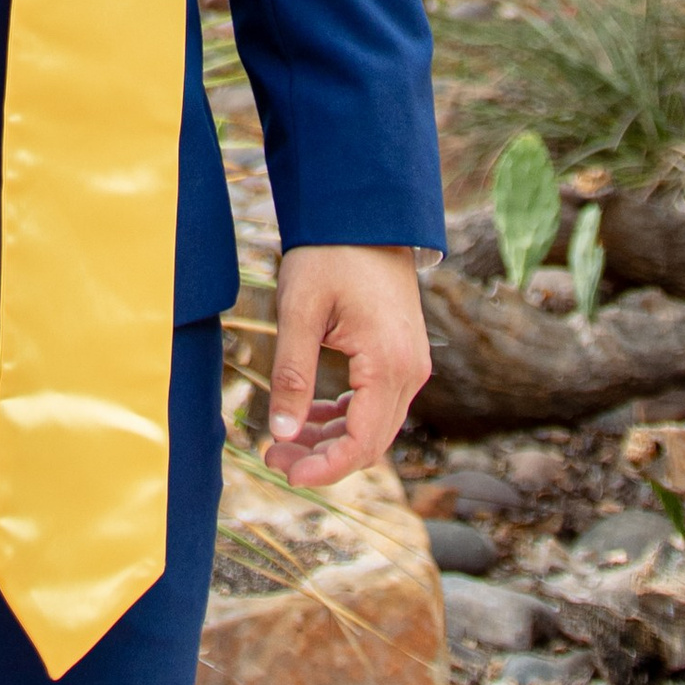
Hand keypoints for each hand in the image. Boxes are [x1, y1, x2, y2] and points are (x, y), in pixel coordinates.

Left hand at [259, 243, 431, 488]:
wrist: (364, 213)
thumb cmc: (329, 254)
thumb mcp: (299, 310)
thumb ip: (292, 375)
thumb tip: (281, 433)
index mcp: (389, 363)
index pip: (362, 443)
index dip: (324, 468)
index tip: (285, 471)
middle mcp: (411, 371)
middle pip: (371, 442)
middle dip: (322, 458)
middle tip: (273, 454)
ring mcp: (411, 364)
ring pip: (374, 427)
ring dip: (331, 440)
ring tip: (283, 439)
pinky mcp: (402, 356)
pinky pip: (376, 404)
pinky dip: (344, 418)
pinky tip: (309, 416)